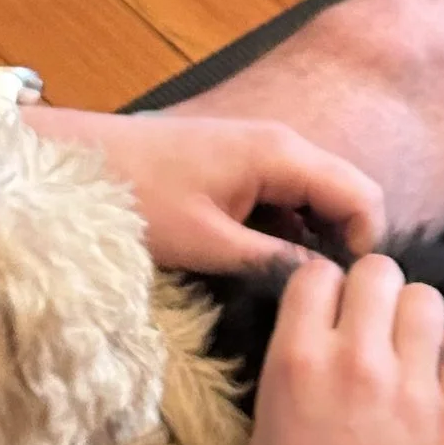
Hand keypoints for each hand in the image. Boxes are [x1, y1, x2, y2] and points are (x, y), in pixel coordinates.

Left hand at [27, 105, 383, 270]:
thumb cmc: (137, 198)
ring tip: (292, 290)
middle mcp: (282, 143)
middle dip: (343, 246)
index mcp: (283, 154)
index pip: (363, 197)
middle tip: (323, 301)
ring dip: (313, 241)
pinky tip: (263, 266)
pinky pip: (285, 197)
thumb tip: (326, 289)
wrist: (77, 159)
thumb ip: (273, 262)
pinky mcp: (238, 164)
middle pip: (345, 196)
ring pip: (315, 199)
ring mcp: (260, 151)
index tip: (346, 296)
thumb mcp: (207, 242)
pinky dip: (287, 230)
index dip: (366, 248)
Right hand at [243, 256, 443, 444]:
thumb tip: (321, 334)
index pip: (318, 273)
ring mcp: (412, 387)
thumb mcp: (266, 428)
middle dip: (376, 297)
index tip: (332, 319)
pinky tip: (439, 393)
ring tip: (410, 360)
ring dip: (417, 323)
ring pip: (429, 300)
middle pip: (381, 272)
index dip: (327, 294)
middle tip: (375, 336)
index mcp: (293, 361)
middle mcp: (356, 359)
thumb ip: (296, 369)